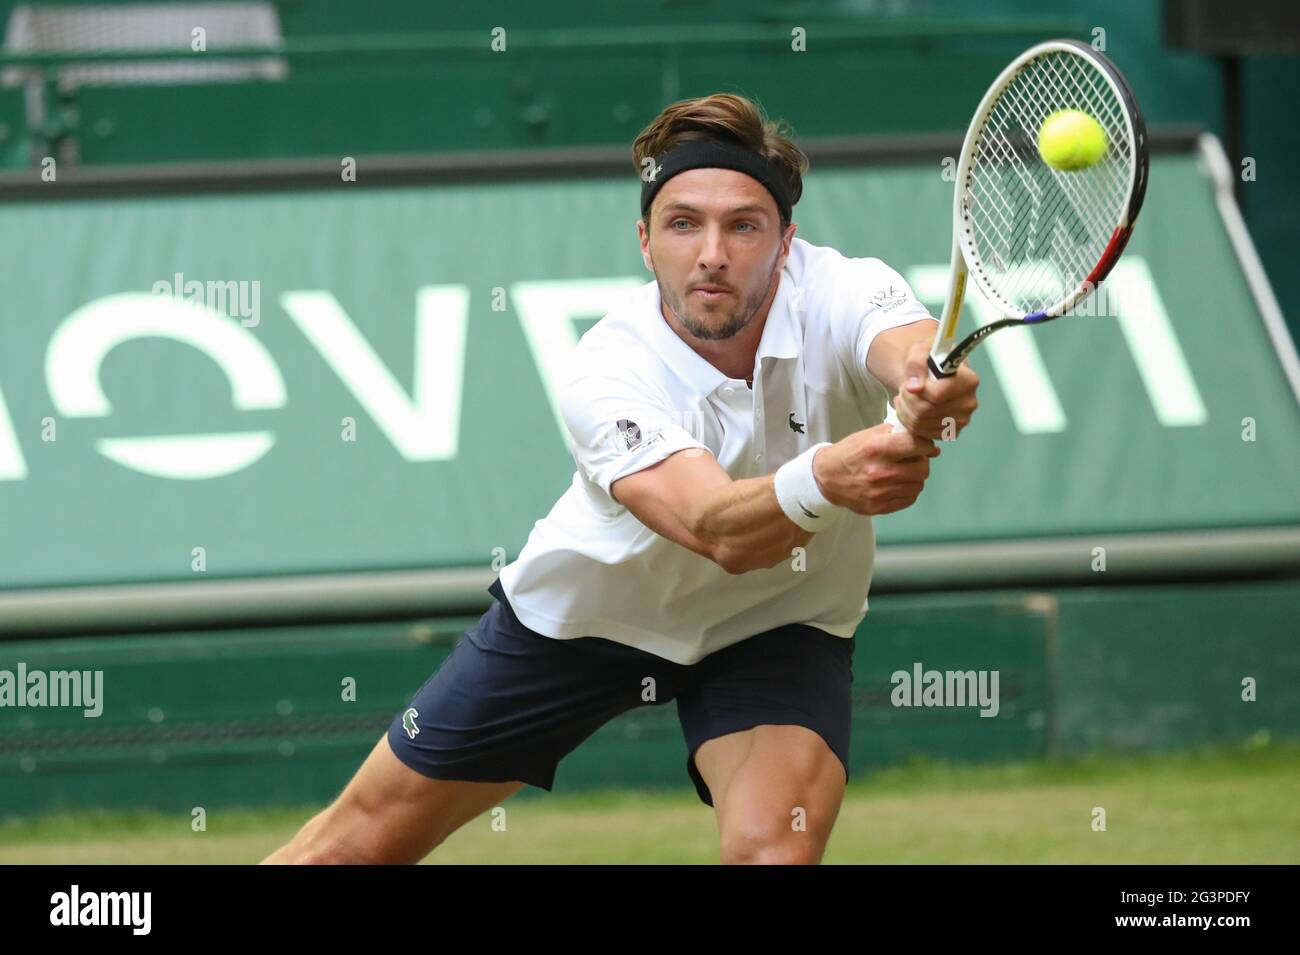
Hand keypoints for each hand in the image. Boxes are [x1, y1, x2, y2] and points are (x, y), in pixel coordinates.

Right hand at [812, 423, 939, 515]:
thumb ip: (899, 435)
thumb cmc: (850, 453)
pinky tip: (896, 484)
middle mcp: (879, 472)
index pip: (916, 445)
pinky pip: (909, 499)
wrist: (827, 478)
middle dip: (922, 462)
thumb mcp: (869, 435)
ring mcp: (880, 493)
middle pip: (922, 469)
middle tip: (912, 460)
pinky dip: (907, 491)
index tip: (925, 446)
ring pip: (918, 485)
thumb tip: (932, 448)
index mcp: (876, 449)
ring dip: (915, 478)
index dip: (926, 445)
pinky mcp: (879, 507)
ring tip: (902, 472)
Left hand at [892, 342, 978, 439]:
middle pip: (926, 411)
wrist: (933, 374)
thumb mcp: (920, 351)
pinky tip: (909, 408)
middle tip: (904, 390)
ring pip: (921, 424)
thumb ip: (916, 363)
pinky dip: (909, 422)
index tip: (913, 381)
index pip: (936, 395)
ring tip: (904, 397)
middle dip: (907, 400)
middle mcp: (969, 403)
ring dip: (905, 410)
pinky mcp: (951, 432)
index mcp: (968, 381)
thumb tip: (914, 387)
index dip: (918, 390)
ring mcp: (961, 420)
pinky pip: (922, 433)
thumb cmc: (929, 361)